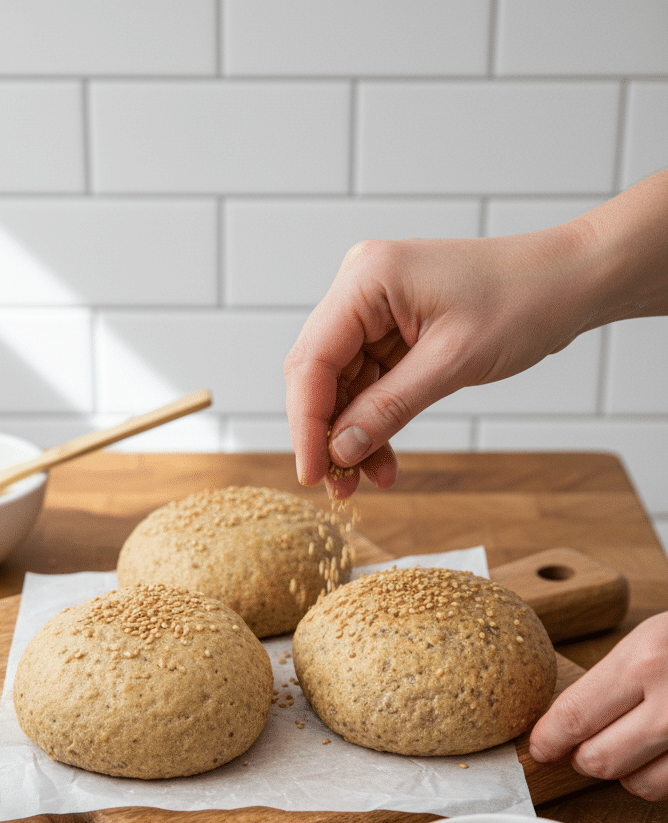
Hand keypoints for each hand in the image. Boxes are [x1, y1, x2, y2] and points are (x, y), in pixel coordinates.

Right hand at [284, 228, 591, 498]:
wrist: (570, 282)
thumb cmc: (523, 301)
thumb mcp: (453, 363)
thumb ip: (390, 407)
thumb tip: (340, 451)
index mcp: (366, 279)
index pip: (312, 361)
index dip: (306, 424)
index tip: (311, 475)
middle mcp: (361, 287)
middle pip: (320, 374)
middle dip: (328, 434)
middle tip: (338, 488)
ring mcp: (376, 307)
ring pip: (344, 385)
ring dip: (354, 435)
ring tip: (369, 481)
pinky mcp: (394, 328)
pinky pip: (371, 382)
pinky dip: (376, 421)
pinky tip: (385, 459)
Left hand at [529, 612, 667, 800]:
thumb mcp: (649, 639)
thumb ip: (609, 680)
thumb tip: (562, 724)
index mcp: (644, 662)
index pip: (574, 717)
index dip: (549, 740)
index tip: (541, 747)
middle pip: (598, 760)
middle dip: (585, 757)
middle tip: (588, 744)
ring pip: (637, 785)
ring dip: (627, 772)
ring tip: (635, 744)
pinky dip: (661, 778)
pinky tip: (663, 753)